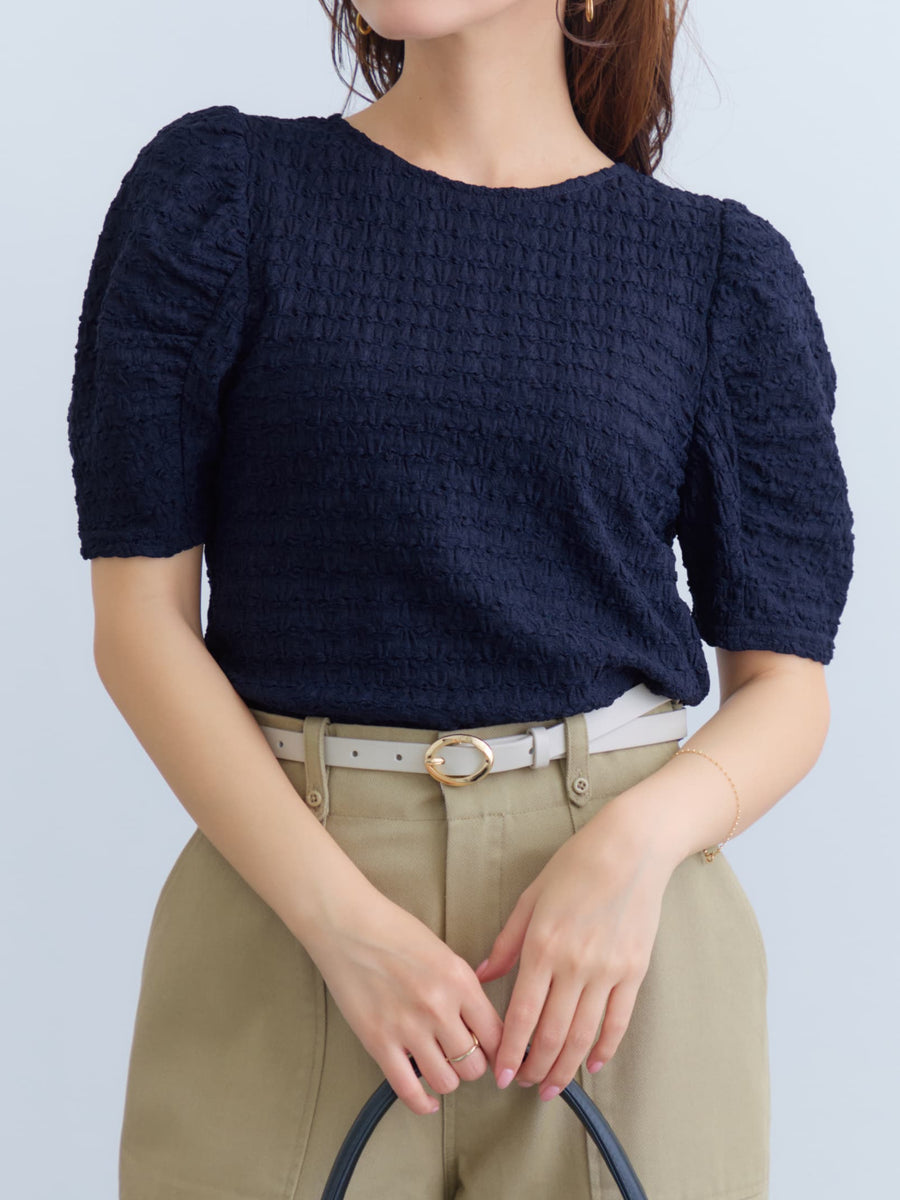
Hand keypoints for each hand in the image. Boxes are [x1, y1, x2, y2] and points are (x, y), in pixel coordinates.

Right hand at [302, 889, 504, 1116]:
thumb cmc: (394, 931)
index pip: (497, 1034)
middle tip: (462, 1058)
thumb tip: (481, 1023)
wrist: (347, 924)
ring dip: (447, 1080)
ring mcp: (408, 1027)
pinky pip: (408, 1090)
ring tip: (440, 1068)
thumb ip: (463, 988)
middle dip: (472, 1065)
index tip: (495, 1055)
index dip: (499, 1051)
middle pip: (474, 1064)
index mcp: (460, 981)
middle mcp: (439, 1007)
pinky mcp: (378, 1042)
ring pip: (446, 1081)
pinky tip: (426, 1101)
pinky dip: (421, 1103)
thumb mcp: (443, 953)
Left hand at [474, 813, 672, 1099]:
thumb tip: (482, 975)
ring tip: (552, 1085)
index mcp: (542, 946)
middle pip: (551, 1034)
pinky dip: (604, 1048)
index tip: (502, 1074)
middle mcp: (574, 965)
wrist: (630, 849)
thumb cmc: (575, 866)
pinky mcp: (634, 971)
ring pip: (583, 1036)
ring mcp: (607, 971)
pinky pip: (618, 1021)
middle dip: (535, 1067)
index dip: (510, 1051)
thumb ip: (506, 942)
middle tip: (524, 1085)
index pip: (522, 1014)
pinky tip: (591, 1063)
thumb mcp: (531, 898)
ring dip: (565, 1067)